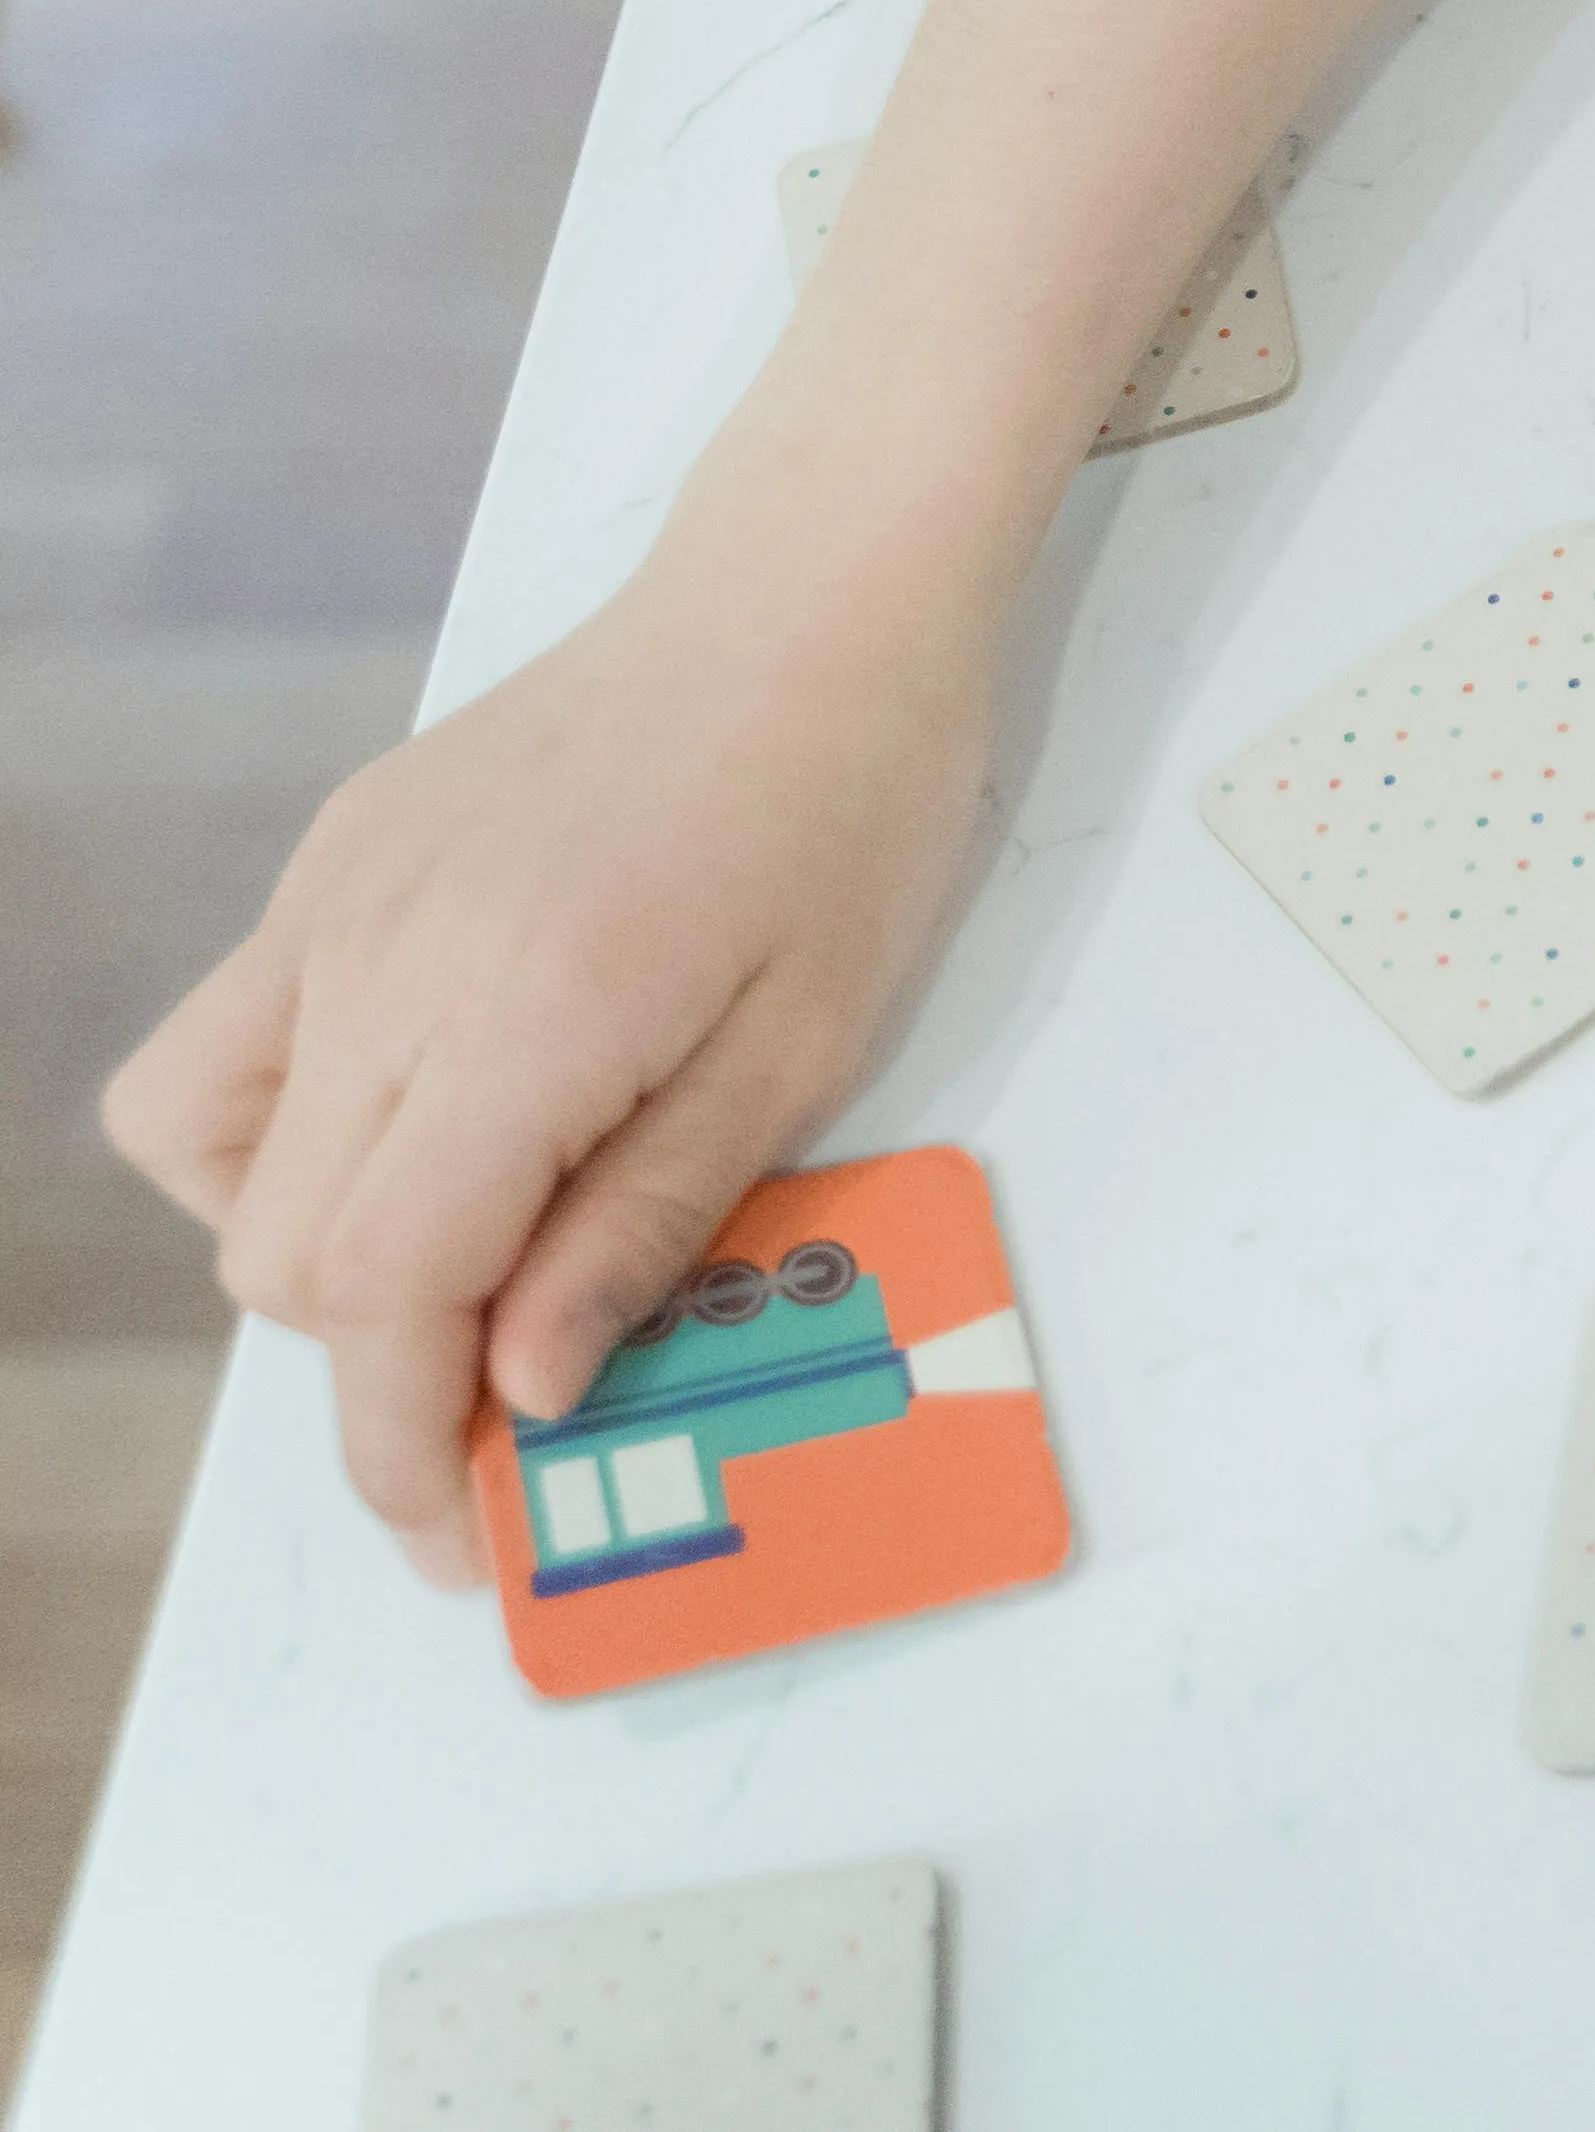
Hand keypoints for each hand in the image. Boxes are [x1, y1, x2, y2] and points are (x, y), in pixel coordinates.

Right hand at [102, 517, 997, 1585]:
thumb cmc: (851, 808)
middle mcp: (384, 960)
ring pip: (207, 1156)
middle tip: (512, 1389)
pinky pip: (232, 1045)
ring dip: (314, 1247)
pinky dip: (291, 1127)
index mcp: (521, 1015)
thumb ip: (647, 1222)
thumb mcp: (804, 1046)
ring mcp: (332, 901)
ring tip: (471, 1239)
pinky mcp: (328, 861)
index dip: (399, 1444)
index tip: (455, 1534)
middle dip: (379, 1361)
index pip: (383, 1293)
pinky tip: (435, 1115)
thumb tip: (520, 1391)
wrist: (808, 598)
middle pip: (285, 1253)